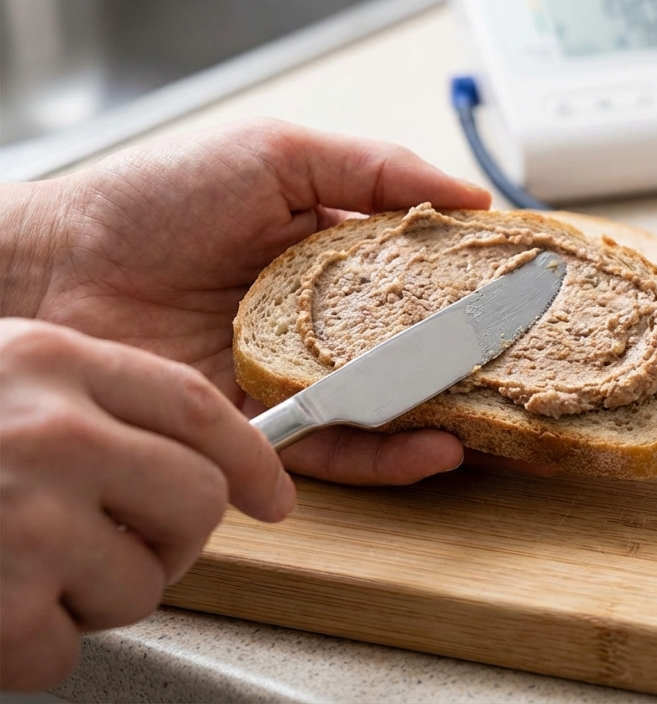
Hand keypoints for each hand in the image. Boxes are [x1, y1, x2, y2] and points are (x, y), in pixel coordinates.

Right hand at [0, 319, 294, 690]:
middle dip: (172, 539)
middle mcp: (48, 434)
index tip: (272, 495)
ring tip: (24, 571)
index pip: (195, 407)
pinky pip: (66, 652)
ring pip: (144, 585)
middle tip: (123, 546)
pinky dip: (28, 649)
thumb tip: (195, 452)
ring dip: (94, 597)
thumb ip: (78, 398)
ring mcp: (20, 522)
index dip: (249, 458)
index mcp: (47, 363)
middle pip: (195, 503)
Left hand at [1, 118, 494, 483]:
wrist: (56, 267)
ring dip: (447, 411)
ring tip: (496, 413)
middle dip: (472, 355)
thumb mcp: (277, 155)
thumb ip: (376, 169)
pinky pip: (339, 447)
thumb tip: (474, 197)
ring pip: (389, 401)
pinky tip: (435, 447)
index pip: (423, 268)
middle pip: (415, 342)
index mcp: (332, 248)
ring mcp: (296, 371)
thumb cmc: (156, 199)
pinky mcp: (264, 424)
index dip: (474, 278)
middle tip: (528, 362)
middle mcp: (322, 315)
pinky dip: (390, 455)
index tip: (525, 285)